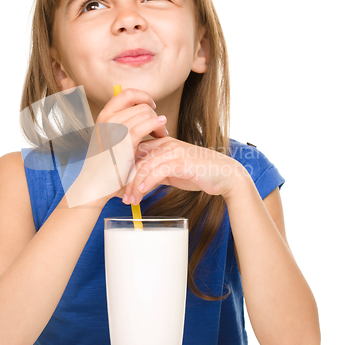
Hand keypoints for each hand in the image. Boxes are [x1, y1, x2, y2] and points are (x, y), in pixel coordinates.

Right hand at [64, 88, 168, 207]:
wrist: (95, 184)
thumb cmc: (106, 164)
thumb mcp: (110, 137)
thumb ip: (122, 123)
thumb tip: (143, 111)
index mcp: (104, 115)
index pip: (128, 93)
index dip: (144, 97)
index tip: (152, 107)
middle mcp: (108, 119)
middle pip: (141, 105)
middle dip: (155, 114)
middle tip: (160, 128)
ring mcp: (115, 128)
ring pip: (146, 114)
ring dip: (158, 123)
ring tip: (161, 135)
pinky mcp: (124, 141)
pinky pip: (146, 125)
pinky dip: (157, 126)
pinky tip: (162, 133)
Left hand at [121, 137, 249, 204]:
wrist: (224, 174)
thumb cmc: (199, 172)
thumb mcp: (172, 172)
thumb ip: (156, 173)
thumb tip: (139, 184)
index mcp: (162, 144)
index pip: (135, 153)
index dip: (124, 170)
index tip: (119, 188)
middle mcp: (166, 144)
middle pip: (136, 158)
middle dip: (126, 180)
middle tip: (122, 197)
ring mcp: (173, 151)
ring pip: (144, 165)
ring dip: (134, 185)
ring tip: (130, 200)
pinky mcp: (181, 161)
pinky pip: (158, 171)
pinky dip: (146, 183)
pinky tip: (141, 193)